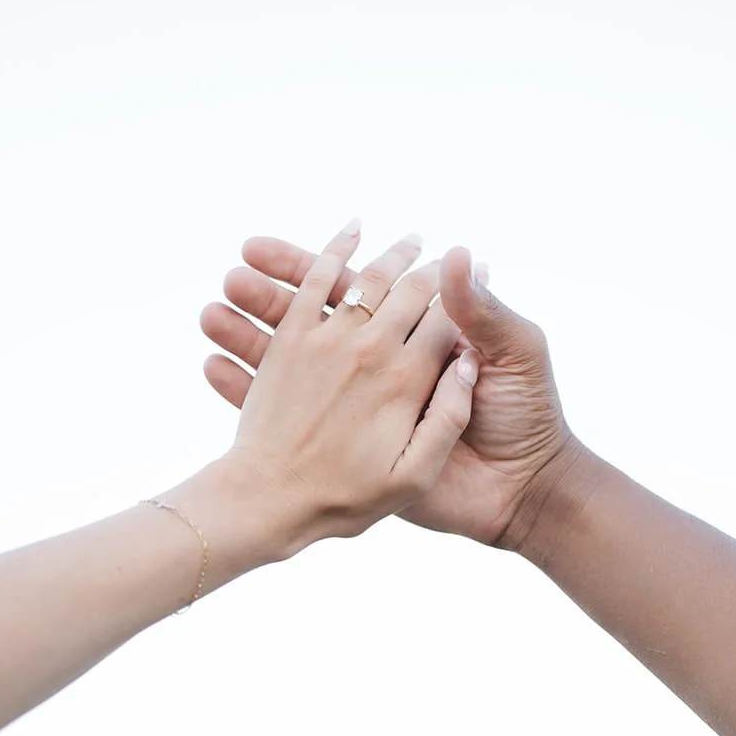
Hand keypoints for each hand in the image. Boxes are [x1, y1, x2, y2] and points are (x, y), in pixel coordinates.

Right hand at [202, 235, 578, 548]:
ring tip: (212, 314)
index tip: (260, 246)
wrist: (518, 488)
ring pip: (292, 358)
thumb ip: (484, 308)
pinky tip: (213, 364)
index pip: (356, 284)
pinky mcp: (345, 441)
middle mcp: (379, 357)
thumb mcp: (514, 353)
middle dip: (269, 291)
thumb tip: (456, 253)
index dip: (311, 265)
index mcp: (415, 327)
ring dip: (248, 335)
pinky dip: (249, 390)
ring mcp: (358, 399)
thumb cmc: (524, 416)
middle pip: (313, 314)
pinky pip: (292, 412)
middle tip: (233, 273)